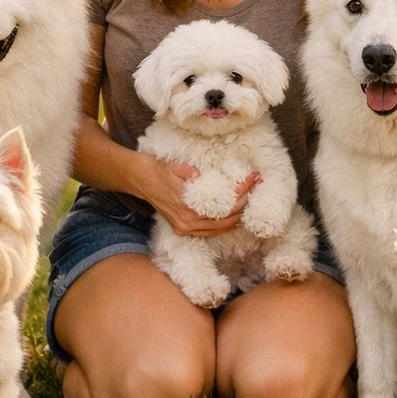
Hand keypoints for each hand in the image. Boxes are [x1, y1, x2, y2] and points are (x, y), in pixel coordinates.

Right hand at [141, 156, 257, 236]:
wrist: (139, 179)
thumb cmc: (158, 169)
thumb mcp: (174, 166)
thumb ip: (187, 171)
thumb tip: (199, 174)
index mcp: (187, 209)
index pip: (224, 204)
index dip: (242, 192)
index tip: (253, 179)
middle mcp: (188, 223)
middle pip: (226, 219)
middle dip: (244, 203)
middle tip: (256, 186)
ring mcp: (186, 228)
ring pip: (220, 229)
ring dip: (237, 216)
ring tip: (250, 199)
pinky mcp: (183, 229)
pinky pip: (210, 231)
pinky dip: (224, 224)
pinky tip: (235, 214)